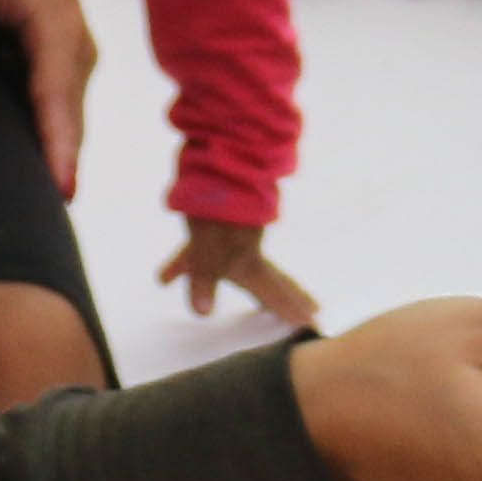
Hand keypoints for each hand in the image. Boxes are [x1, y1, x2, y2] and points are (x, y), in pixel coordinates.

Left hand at [0, 0, 97, 200]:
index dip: (57, 142)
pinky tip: (38, 138)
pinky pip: (56, 82)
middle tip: (50, 204)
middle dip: (60, 152)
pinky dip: (48, 111)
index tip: (61, 189)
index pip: (55, 92)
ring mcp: (69, 31)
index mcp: (51, 17)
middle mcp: (70, 30)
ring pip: (64, 95)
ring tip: (45, 181)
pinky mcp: (57, 30)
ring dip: (55, 132)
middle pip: (66, 104)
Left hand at [160, 216, 320, 328]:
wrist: (215, 159)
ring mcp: (230, 233)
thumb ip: (204, 278)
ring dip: (244, 282)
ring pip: (238, 265)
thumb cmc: (215, 204)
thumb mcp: (206, 244)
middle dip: (286, 296)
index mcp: (248, 261)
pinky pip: (198, 253)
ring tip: (242, 296)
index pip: (274, 291)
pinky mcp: (210, 221)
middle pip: (271, 278)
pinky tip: (169, 271)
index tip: (312, 322)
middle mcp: (246, 249)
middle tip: (311, 307)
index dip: (290, 309)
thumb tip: (202, 313)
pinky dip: (189, 265)